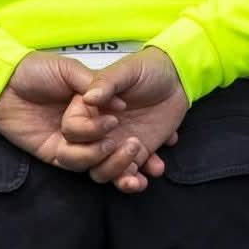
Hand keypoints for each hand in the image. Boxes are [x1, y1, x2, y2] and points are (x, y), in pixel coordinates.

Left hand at [0, 54, 121, 173]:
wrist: (5, 83)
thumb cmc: (37, 70)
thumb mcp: (70, 70)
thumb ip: (94, 84)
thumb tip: (120, 105)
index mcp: (93, 104)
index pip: (116, 121)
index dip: (129, 128)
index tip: (136, 126)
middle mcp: (85, 124)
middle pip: (110, 144)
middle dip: (124, 151)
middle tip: (132, 143)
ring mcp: (69, 140)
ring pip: (94, 157)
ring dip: (106, 155)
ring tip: (110, 144)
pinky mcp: (52, 152)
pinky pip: (71, 163)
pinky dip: (85, 161)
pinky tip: (94, 151)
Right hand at [63, 48, 189, 194]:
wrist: (177, 79)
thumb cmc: (148, 69)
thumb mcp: (128, 69)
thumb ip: (107, 81)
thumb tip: (89, 97)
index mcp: (88, 110)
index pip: (72, 131)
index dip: (88, 133)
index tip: (113, 123)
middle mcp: (96, 133)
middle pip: (82, 159)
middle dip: (102, 159)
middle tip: (130, 143)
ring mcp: (114, 146)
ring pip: (102, 172)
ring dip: (120, 173)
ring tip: (142, 154)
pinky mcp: (133, 155)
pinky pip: (128, 176)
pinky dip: (137, 180)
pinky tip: (155, 168)